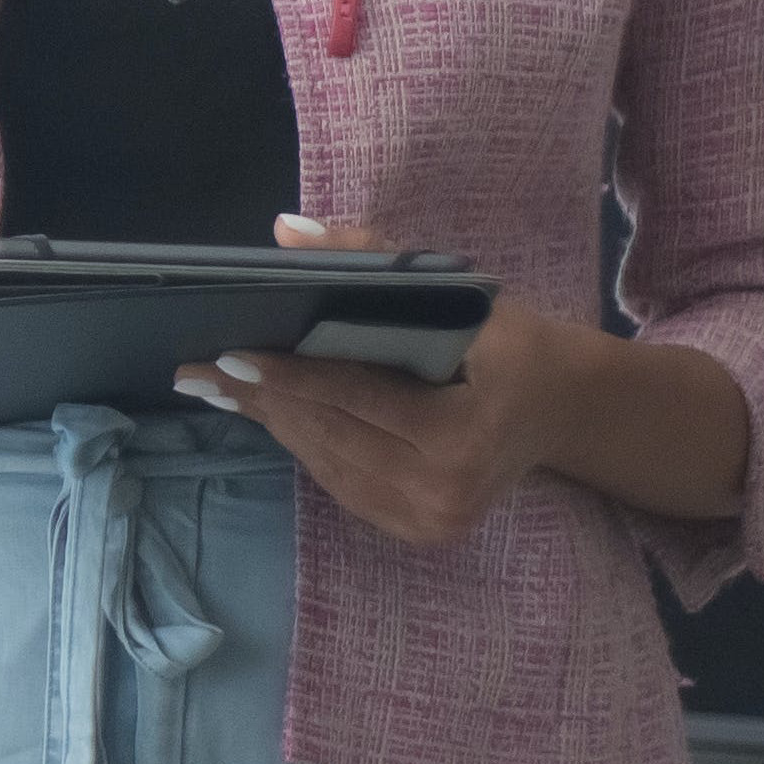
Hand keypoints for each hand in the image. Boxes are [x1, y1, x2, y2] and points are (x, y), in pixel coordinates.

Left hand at [169, 216, 569, 549]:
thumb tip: (289, 231)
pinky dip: (306, 447)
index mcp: (464, 435)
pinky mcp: (421, 532)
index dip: (288, 376)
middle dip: (263, 400)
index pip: (356, 398)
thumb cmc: (515, 343)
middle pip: (332, 436)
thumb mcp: (463, 293)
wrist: (566, 408)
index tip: (228, 356)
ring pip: (329, 465)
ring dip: (275, 424)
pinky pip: (344, 486)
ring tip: (221, 390)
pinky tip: (270, 417)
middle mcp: (446, 491)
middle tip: (198, 372)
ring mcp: (433, 521)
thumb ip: (376, 258)